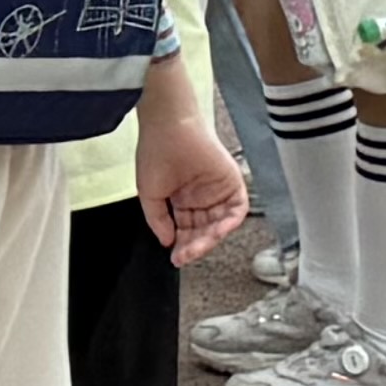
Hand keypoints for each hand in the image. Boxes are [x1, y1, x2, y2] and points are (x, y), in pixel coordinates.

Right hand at [140, 109, 251, 269]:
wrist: (169, 128)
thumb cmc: (155, 151)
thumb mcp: (148, 193)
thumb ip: (158, 220)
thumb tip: (168, 241)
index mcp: (182, 198)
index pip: (186, 229)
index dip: (181, 245)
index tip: (175, 257)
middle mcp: (200, 196)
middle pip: (203, 230)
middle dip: (194, 245)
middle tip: (184, 255)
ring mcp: (217, 190)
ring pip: (219, 223)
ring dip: (209, 238)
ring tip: (195, 247)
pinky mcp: (231, 183)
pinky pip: (237, 210)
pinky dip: (229, 223)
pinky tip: (215, 233)